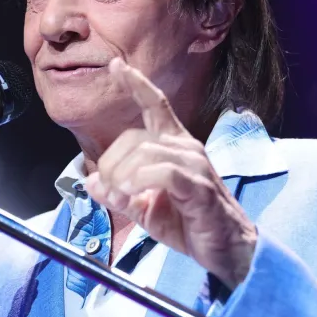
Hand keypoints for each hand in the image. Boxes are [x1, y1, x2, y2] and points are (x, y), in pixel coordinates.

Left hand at [85, 58, 257, 287]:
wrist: (227, 250)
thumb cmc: (189, 225)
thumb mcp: (143, 209)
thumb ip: (117, 193)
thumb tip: (89, 181)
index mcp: (173, 147)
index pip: (154, 105)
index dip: (135, 83)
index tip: (116, 65)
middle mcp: (186, 148)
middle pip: (135, 137)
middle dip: (111, 164)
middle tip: (110, 192)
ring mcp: (195, 165)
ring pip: (145, 153)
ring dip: (123, 176)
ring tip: (122, 198)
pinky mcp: (199, 187)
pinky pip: (164, 172)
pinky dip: (141, 182)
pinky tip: (135, 196)